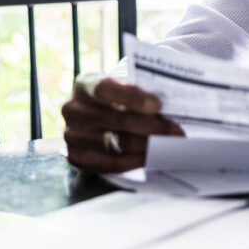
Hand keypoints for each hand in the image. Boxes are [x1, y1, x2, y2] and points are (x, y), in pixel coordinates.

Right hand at [61, 74, 183, 173]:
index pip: (105, 89)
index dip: (133, 98)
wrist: (99, 116)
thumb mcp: (126, 86)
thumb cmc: (121, 99)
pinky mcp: (77, 157)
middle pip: (115, 120)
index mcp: (86, 84)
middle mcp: (72, 109)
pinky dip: (135, 160)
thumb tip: (171, 104)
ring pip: (116, 144)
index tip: (158, 106)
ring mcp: (71, 135)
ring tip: (170, 145)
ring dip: (148, 146)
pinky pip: (110, 164)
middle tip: (176, 132)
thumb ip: (141, 90)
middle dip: (151, 127)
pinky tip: (152, 156)